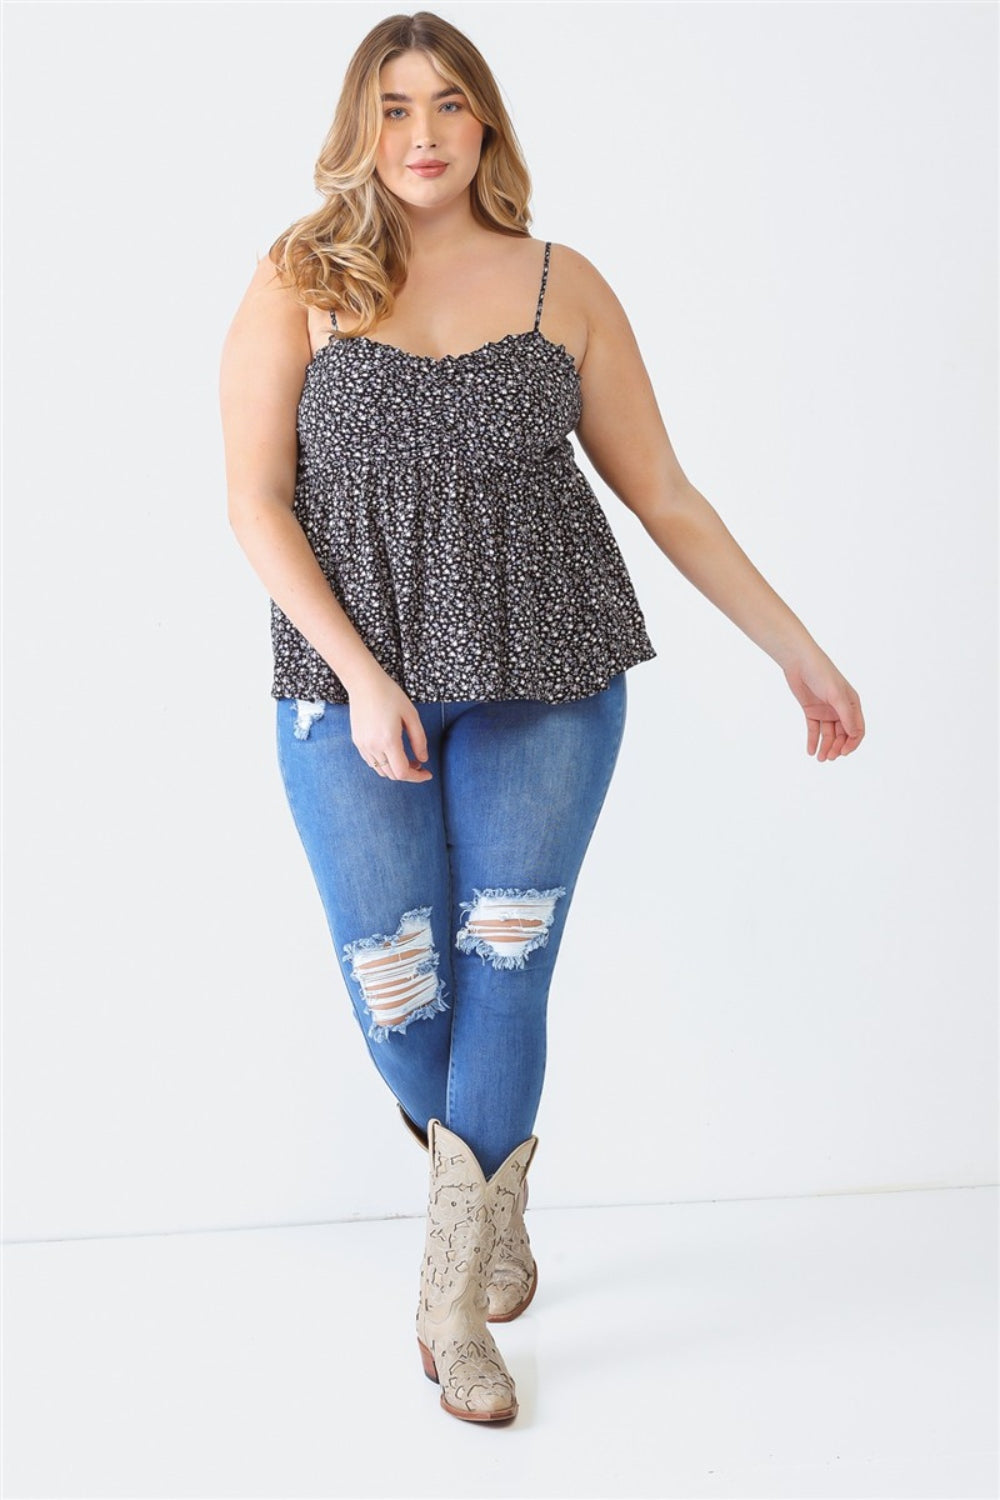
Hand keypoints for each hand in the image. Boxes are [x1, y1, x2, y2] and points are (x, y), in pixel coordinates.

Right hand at [347, 666, 432, 782]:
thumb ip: (419, 740)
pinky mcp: (357, 741)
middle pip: (392, 775)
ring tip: (407, 758)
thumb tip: (423, 759)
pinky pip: (372, 762)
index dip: (417, 777)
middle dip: (408, 773)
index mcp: (388, 740)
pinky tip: (392, 751)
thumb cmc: (390, 694)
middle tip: (419, 763)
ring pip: (381, 771)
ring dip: (395, 769)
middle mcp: (373, 746)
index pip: (402, 772)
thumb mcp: (411, 715)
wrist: (364, 683)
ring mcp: (363, 745)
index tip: (427, 773)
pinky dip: (384, 763)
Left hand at [781, 649, 865, 760]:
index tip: (843, 753)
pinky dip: (813, 740)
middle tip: (829, 757)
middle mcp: (840, 709)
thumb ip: (846, 715)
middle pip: (842, 735)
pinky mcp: (811, 710)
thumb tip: (855, 735)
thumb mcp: (836, 695)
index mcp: (852, 704)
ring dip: (826, 747)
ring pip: (828, 734)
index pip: (857, 729)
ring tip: (820, 758)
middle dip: (837, 747)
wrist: (799, 662)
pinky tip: (810, 751)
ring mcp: (826, 710)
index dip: (852, 743)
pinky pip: (814, 729)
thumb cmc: (821, 673)